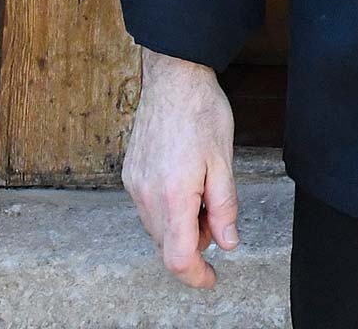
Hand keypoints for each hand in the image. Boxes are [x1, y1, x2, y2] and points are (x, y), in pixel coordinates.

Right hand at [123, 49, 240, 288]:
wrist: (173, 78)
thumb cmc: (202, 113)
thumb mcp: (224, 161)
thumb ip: (224, 207)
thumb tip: (227, 243)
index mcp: (173, 194)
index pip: (177, 257)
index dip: (195, 275)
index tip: (211, 278)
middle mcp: (146, 194)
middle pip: (166, 245)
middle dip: (193, 244)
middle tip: (217, 217)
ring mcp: (134, 184)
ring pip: (156, 227)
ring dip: (181, 226)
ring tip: (203, 193)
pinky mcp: (130, 173)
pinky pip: (148, 207)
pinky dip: (168, 209)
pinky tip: (186, 184)